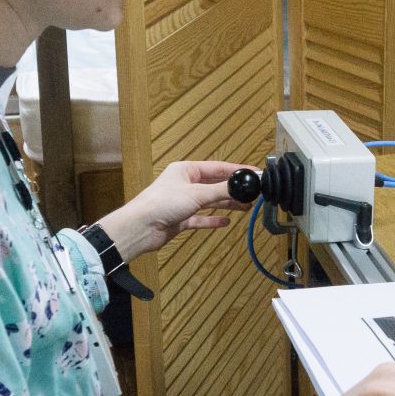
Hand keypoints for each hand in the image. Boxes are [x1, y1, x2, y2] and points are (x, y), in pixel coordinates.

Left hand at [99, 160, 250, 262]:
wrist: (141, 227)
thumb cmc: (164, 203)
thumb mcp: (196, 194)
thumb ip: (221, 190)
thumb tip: (244, 186)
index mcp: (186, 170)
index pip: (217, 168)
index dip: (236, 171)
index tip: (254, 174)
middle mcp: (185, 184)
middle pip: (215, 185)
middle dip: (234, 190)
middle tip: (253, 194)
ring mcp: (182, 202)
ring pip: (210, 202)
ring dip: (227, 204)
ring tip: (246, 208)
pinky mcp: (180, 219)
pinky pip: (201, 218)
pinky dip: (213, 220)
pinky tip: (226, 222)